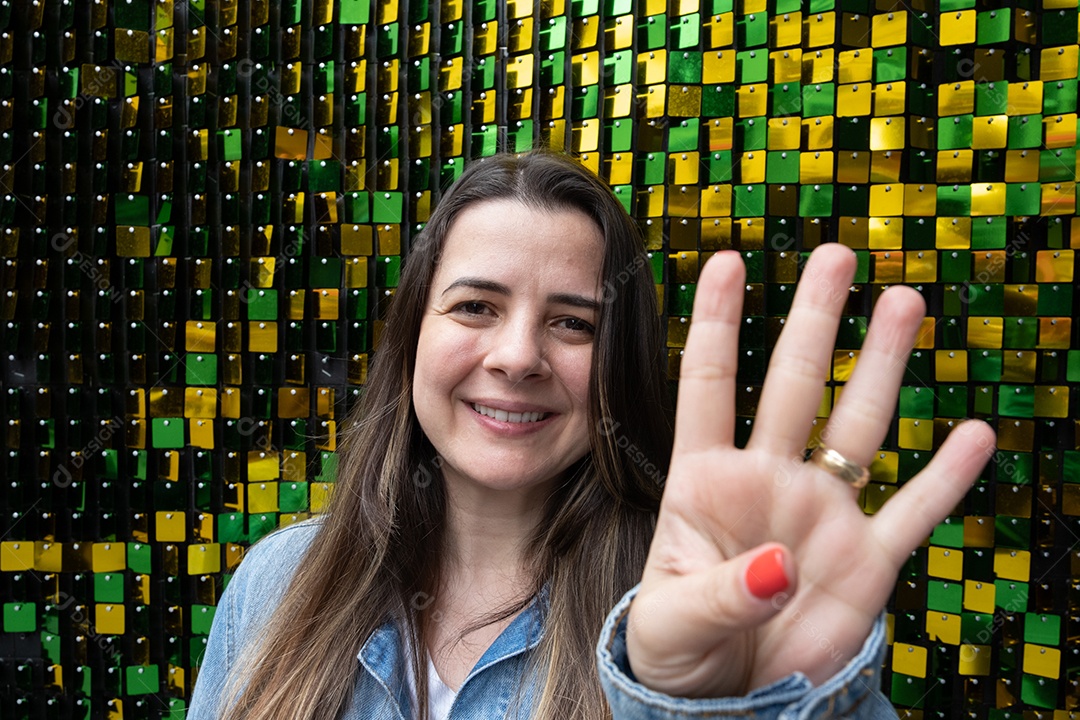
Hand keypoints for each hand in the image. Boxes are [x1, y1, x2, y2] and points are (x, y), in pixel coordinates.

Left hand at [626, 244, 994, 697]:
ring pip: (857, 426)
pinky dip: (945, 478)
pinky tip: (973, 434)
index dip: (718, 324)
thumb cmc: (678, 645)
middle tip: (837, 256)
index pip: (709, 386)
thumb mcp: (672, 621)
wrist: (725, 695)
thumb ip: (719, 593)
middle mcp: (768, 479)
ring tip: (904, 302)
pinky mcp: (866, 561)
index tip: (728, 261)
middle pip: (794, 385)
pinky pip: (912, 511)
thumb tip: (776, 568)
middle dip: (814, 322)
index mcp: (705, 481)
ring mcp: (821, 513)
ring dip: (881, 367)